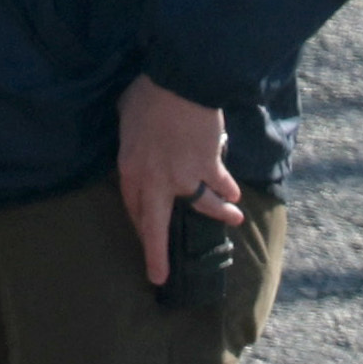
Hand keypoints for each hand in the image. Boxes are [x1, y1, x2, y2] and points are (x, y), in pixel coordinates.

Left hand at [114, 74, 241, 285]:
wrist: (181, 85)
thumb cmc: (148, 95)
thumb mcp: (126, 116)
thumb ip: (132, 136)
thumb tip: (136, 136)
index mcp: (129, 169)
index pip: (132, 206)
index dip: (139, 224)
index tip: (144, 237)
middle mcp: (154, 181)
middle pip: (154, 226)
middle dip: (157, 255)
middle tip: (160, 278)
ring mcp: (183, 177)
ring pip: (201, 206)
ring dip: (220, 214)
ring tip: (234, 219)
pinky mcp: (209, 167)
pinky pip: (221, 185)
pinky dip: (229, 190)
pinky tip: (236, 194)